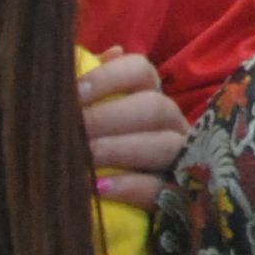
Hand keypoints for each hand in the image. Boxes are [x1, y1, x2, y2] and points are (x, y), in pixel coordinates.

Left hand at [81, 52, 189, 197]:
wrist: (125, 202)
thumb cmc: (101, 146)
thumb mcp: (92, 112)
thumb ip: (91, 84)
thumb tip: (109, 52)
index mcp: (148, 94)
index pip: (141, 70)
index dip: (109, 77)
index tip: (75, 92)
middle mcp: (170, 122)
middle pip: (154, 107)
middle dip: (109, 117)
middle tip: (74, 130)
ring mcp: (180, 158)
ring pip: (165, 145)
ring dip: (120, 149)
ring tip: (85, 157)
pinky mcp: (177, 195)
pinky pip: (161, 188)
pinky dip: (130, 186)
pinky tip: (99, 187)